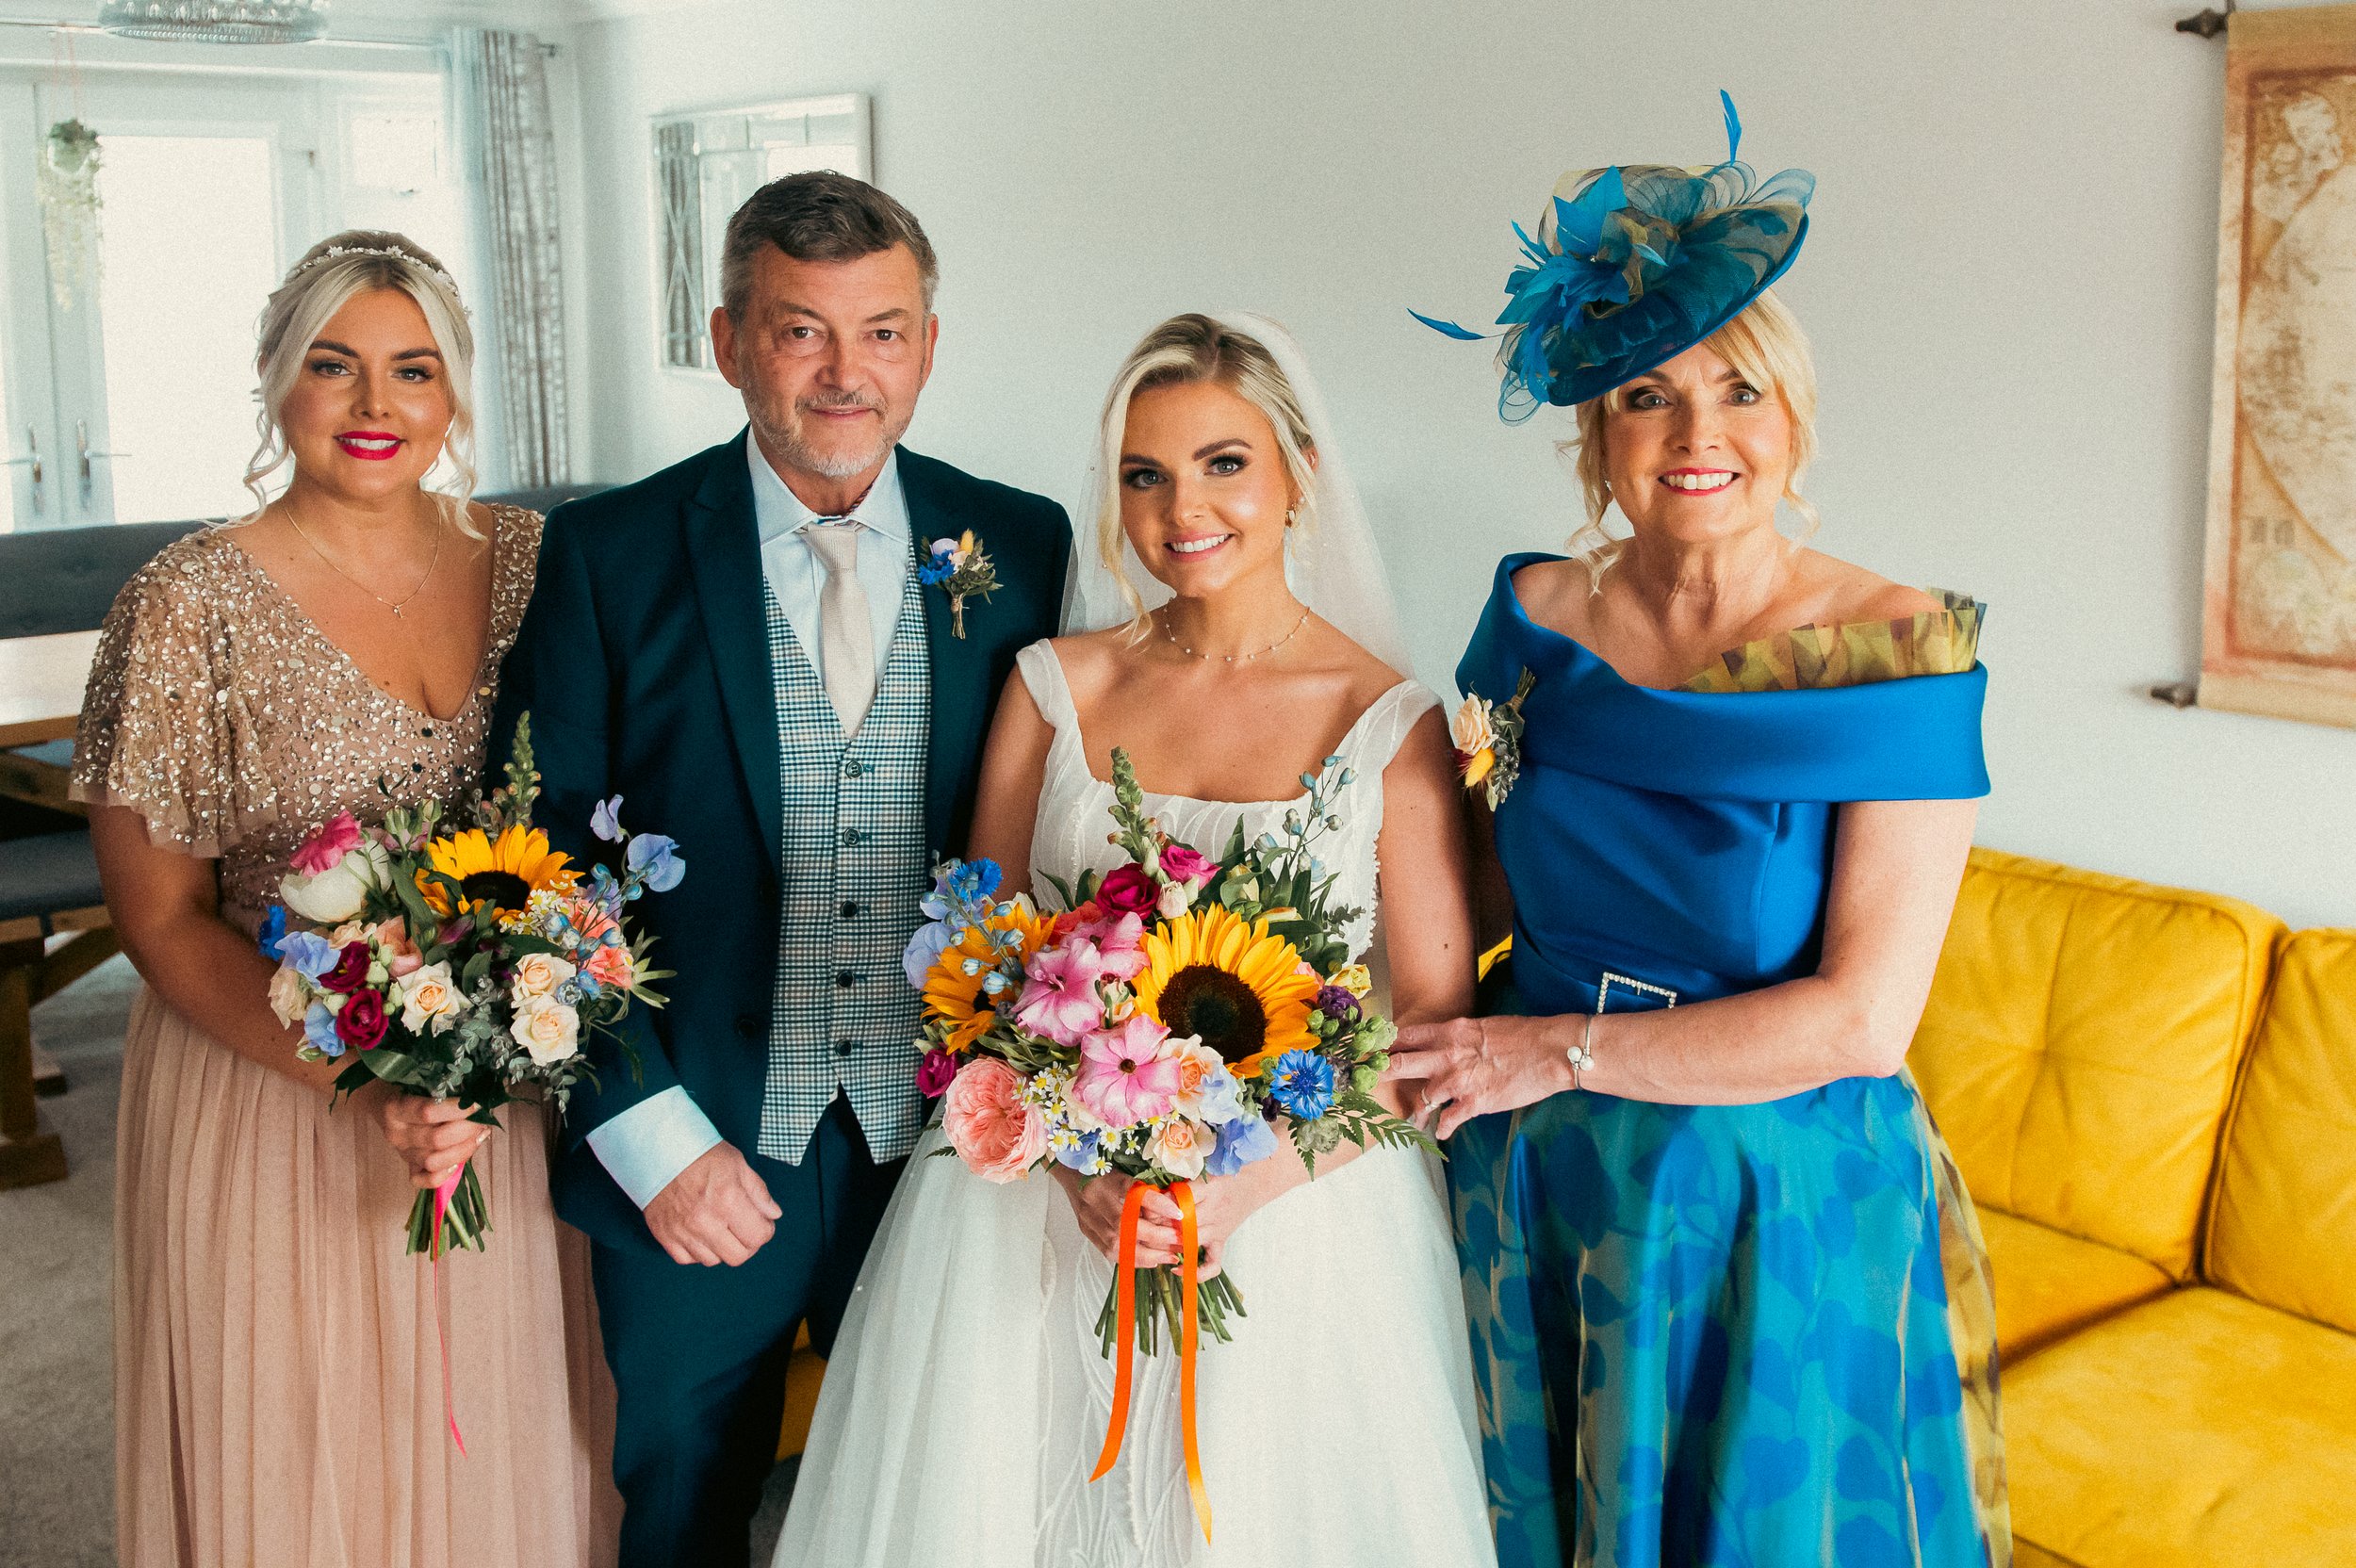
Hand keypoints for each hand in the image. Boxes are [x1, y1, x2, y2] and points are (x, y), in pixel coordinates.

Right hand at [366, 1085, 492, 1190]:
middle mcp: (397, 1134)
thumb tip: (477, 1097)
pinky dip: (443, 1176)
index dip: (458, 1110)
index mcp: (396, 1109)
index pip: (429, 1113)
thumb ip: (443, 1090)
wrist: (382, 1100)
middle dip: (467, 1130)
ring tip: (479, 1135)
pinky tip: (458, 1163)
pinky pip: (423, 1181)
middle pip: (437, 1139)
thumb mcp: (420, 1081)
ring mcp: (402, 1153)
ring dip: (464, 1150)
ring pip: (435, 1162)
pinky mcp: (408, 1166)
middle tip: (482, 1119)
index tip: (477, 1103)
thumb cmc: (407, 1086)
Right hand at [644, 1141, 782, 1266]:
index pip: (758, 1236)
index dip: (766, 1230)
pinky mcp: (665, 1236)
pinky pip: (687, 1259)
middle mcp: (705, 1220)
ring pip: (713, 1261)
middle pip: (738, 1256)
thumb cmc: (700, 1154)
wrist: (658, 1150)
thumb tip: (773, 1215)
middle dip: (747, 1244)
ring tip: (721, 1228)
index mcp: (728, 1199)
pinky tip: (700, 1233)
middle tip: (745, 1229)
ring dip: (722, 1248)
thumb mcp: (737, 1164)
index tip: (762, 1222)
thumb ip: (758, 1192)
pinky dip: (697, 1251)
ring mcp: (683, 1231)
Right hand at [1054, 1168, 1185, 1269]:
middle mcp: (1094, 1199)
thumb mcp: (1124, 1169)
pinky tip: (1150, 1261)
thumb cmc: (1104, 1168)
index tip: (1179, 1213)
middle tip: (1178, 1241)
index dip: (1157, 1204)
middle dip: (1156, 1237)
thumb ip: (1143, 1188)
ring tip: (1168, 1257)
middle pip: (1125, 1225)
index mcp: (1106, 1179)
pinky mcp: (1085, 1229)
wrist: (1070, 1170)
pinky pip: (1108, 1252)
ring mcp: (1087, 1217)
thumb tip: (1172, 1207)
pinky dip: (1131, 1259)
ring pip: (1116, 1244)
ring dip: (1146, 1255)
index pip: (1133, 1193)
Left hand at [1136, 1170, 1279, 1280]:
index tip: (1143, 1205)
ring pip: (1190, 1242)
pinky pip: (1212, 1264)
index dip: (1158, 1204)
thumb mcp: (1204, 1166)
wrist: (1256, 1179)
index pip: (1179, 1199)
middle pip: (1181, 1223)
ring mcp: (1218, 1228)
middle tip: (1141, 1225)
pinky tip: (1177, 1269)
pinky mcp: (1221, 1241)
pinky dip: (1197, 1272)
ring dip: (1168, 1244)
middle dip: (1158, 1226)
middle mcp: (1213, 1210)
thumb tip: (1151, 1188)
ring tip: (1151, 1242)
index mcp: (1208, 1187)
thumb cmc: (1225, 1169)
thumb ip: (1180, 1177)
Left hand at [1384, 1013, 1573, 1139]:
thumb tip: (1444, 1042)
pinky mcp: (1475, 1103)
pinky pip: (1448, 1121)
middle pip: (1399, 1064)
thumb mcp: (1483, 1026)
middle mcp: (1447, 1055)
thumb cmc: (1523, 1035)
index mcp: (1450, 1031)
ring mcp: (1459, 1081)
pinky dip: (1444, 1129)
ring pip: (1421, 1097)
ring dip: (1418, 1109)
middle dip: (1380, 1073)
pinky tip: (1443, 1132)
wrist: (1550, 1051)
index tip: (1372, 1051)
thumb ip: (1458, 1036)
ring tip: (1416, 1118)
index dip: (1385, 1044)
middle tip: (1367, 1081)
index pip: (1405, 1035)